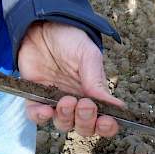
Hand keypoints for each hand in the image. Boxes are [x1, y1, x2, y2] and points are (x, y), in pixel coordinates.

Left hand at [18, 22, 123, 136]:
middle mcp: (77, 103)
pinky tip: (44, 110)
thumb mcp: (88, 57)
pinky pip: (37, 116)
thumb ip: (97, 82)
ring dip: (65, 118)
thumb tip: (118, 106)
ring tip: (65, 100)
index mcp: (94, 95)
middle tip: (84, 104)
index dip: (106, 127)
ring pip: (63, 124)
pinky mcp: (36, 98)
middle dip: (85, 121)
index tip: (105, 121)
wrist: (42, 26)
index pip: (104, 120)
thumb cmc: (70, 40)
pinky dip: (40, 117)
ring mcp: (56, 102)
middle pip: (84, 127)